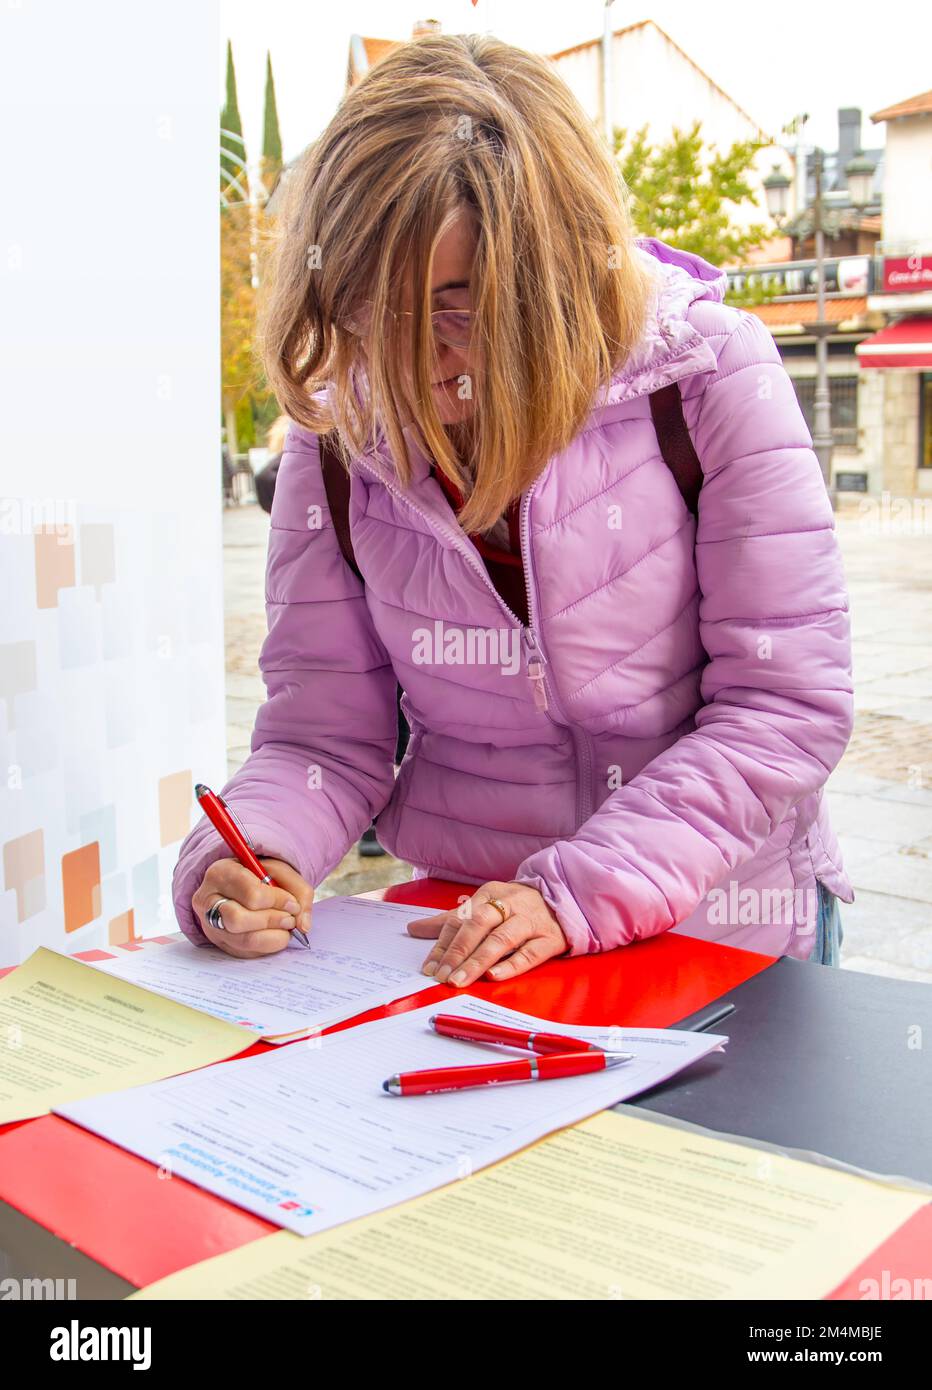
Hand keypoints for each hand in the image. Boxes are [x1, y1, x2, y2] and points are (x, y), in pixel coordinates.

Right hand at [192, 858, 312, 957]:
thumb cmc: (259, 875)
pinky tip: (274, 933)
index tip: (292, 903)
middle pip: (238, 919)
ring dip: (272, 936)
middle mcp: (207, 900)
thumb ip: (298, 892)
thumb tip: (303, 925)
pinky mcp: (219, 942)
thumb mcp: (280, 871)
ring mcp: (210, 924)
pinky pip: (245, 952)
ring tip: (285, 926)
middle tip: (289, 918)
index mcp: (220, 873)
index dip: (277, 901)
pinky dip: (267, 945)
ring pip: (242, 939)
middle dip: (271, 921)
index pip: (251, 894)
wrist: (240, 884)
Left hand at [406, 881, 567, 987]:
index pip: (461, 919)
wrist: (566, 897)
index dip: (443, 943)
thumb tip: (414, 929)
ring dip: (478, 960)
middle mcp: (509, 905)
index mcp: (490, 894)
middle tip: (442, 975)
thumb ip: (451, 920)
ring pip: (502, 939)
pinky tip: (494, 975)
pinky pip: (530, 953)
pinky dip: (512, 964)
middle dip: (457, 951)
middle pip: (479, 925)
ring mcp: (530, 921)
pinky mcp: (550, 938)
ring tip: (460, 980)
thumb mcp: (486, 906)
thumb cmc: (518, 907)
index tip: (429, 966)